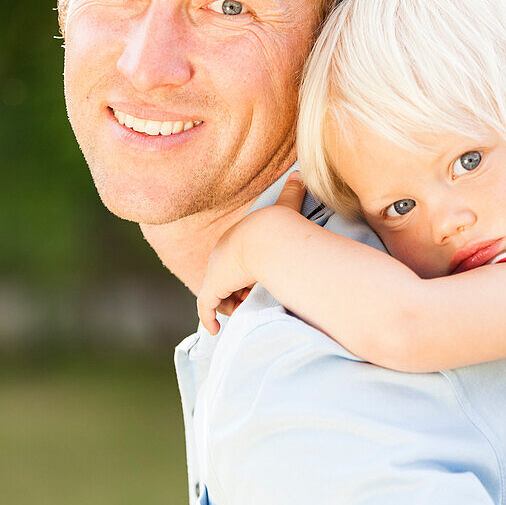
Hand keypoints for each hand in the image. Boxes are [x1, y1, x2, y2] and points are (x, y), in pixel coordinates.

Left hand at [196, 172, 306, 333]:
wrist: (268, 237)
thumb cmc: (279, 225)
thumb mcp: (286, 207)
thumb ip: (292, 192)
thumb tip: (300, 173)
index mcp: (234, 239)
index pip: (232, 260)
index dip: (244, 274)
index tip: (258, 283)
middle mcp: (220, 255)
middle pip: (224, 279)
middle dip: (239, 290)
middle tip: (256, 296)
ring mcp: (215, 272)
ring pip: (217, 296)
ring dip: (230, 304)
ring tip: (248, 306)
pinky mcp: (213, 288)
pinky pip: (205, 309)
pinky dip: (208, 320)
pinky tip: (215, 330)